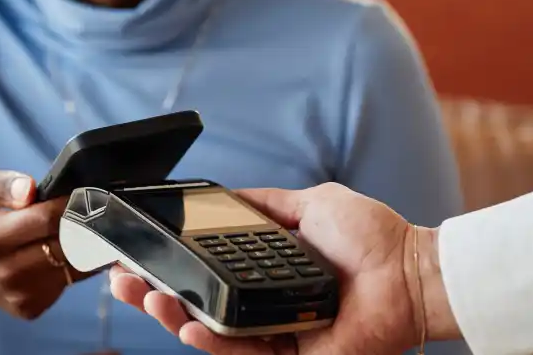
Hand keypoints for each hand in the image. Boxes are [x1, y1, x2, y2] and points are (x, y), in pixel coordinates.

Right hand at [0, 161, 91, 318]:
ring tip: (70, 224)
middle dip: (83, 224)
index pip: (49, 220)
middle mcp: (5, 272)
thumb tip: (31, 189)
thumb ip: (0, 183)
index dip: (70, 202)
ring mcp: (17, 294)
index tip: (80, 189)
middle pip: (69, 247)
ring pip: (75, 268)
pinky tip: (55, 246)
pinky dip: (70, 263)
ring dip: (82, 245)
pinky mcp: (27, 307)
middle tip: (85, 206)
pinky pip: (67, 282)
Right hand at [110, 183, 459, 354]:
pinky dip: (213, 342)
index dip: (167, 268)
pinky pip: (243, 352)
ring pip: (210, 334)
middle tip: (123, 281)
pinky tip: (190, 327)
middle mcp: (261, 304)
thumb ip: (265, 204)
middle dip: (153, 296)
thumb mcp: (309, 204)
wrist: (409, 270)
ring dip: (172, 319)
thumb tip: (225, 194)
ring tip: (146, 300)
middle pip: (195, 306)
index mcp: (262, 271)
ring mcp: (273, 333)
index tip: (136, 255)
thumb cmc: (370, 237)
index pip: (203, 273)